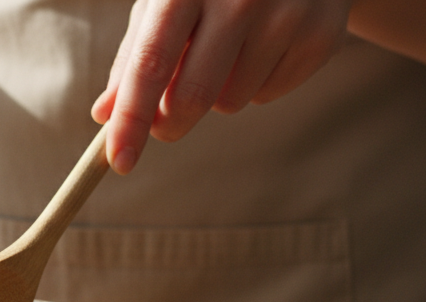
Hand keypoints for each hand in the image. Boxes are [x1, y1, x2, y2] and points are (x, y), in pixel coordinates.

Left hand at [91, 0, 352, 174]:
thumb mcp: (166, 3)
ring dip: (216, 94)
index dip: (132, 119)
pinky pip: (267, 95)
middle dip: (169, 124)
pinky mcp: (319, 36)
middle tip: (164, 124)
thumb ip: (135, 56)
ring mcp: (286, 15)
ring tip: (227, 51)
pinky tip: (262, 46)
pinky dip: (255, 84)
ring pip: (230, 102)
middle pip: (193, 96)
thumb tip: (105, 114)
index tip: (118, 161)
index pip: (151, 63)